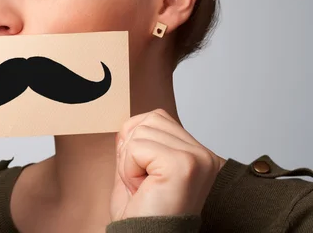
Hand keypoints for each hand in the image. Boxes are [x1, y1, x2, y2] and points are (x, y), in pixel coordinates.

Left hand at [110, 109, 224, 220]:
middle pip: (147, 120)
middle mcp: (204, 154)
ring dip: (130, 163)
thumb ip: (137, 144)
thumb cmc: (142, 215)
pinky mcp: (184, 164)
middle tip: (144, 184)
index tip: (146, 178)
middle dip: (131, 152)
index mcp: (196, 154)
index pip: (155, 118)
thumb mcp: (137, 171)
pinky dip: (129, 169)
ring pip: (140, 131)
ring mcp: (197, 158)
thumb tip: (128, 125)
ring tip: (145, 187)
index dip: (136, 145)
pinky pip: (136, 147)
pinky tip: (145, 189)